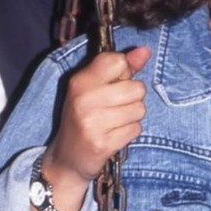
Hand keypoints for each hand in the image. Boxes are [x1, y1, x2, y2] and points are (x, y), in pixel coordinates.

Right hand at [38, 45, 150, 210]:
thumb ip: (118, 68)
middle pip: (136, 88)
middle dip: (133, 98)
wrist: (66, 159)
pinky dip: (129, 133)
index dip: (124, 72)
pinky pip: (136, 129)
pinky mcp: (103, 144)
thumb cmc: (84, 118)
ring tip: (114, 122)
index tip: (113, 84)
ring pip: (139, 109)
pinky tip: (114, 135)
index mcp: (80, 81)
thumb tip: (144, 51)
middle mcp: (84, 99)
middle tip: (115, 108)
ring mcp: (92, 123)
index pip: (117, 61)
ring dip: (132, 117)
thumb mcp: (93, 88)